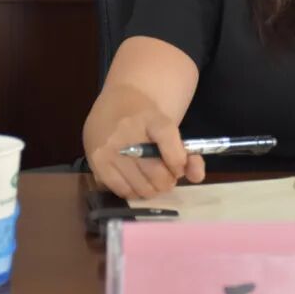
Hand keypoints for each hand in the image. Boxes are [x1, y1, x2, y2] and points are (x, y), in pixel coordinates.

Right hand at [86, 110, 205, 198]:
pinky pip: (122, 190)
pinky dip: (134, 191)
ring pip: (140, 186)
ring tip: (152, 179)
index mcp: (150, 116)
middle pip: (155, 170)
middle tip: (166, 176)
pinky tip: (136, 180)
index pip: (167, 137)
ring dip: (152, 188)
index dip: (178, 158)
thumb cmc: (146, 118)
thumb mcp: (169, 126)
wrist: (115, 102)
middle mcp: (126, 131)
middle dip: (167, 180)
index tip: (179, 167)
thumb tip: (197, 176)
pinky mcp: (97, 162)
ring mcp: (109, 148)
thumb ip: (188, 151)